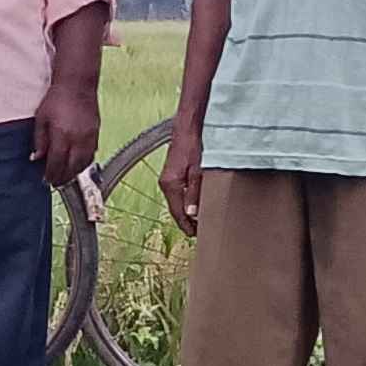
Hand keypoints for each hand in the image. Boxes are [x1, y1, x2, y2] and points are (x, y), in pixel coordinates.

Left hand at [31, 73, 101, 187]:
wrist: (77, 84)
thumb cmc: (56, 99)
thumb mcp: (41, 119)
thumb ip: (39, 140)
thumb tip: (36, 158)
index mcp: (62, 135)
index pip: (57, 163)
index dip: (51, 174)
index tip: (46, 180)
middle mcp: (78, 139)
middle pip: (72, 167)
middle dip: (63, 178)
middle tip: (55, 183)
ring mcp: (90, 136)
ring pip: (84, 162)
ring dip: (74, 172)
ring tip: (65, 176)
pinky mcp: (96, 132)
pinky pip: (92, 153)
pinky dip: (84, 162)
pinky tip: (77, 164)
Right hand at [162, 118, 203, 235]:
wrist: (186, 129)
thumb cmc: (194, 147)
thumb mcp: (198, 172)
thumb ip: (194, 193)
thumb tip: (192, 214)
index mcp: (171, 186)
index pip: (177, 213)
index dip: (186, 226)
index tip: (195, 235)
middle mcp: (165, 185)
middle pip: (175, 210)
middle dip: (186, 221)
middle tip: (199, 231)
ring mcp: (166, 180)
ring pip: (175, 203)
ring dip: (185, 212)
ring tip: (198, 221)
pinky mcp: (170, 176)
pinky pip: (176, 195)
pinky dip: (183, 203)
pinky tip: (193, 204)